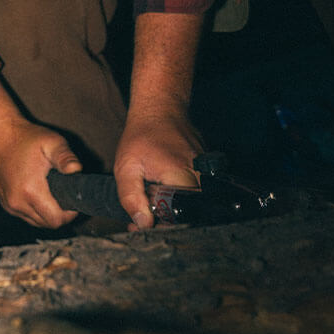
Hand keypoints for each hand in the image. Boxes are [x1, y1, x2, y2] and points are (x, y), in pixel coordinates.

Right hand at [0, 121, 82, 227]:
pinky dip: (35, 211)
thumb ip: (65, 157)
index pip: (55, 220)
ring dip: (47, 213)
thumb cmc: (27, 138)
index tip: (73, 200)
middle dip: (60, 214)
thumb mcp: (51, 142)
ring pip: (36, 222)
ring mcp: (9, 205)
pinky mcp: (5, 203)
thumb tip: (76, 170)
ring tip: (52, 194)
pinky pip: (25, 216)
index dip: (69, 214)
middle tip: (65, 195)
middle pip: (47, 224)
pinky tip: (40, 195)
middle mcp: (17, 202)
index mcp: (31, 190)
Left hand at [114, 112, 202, 230]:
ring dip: (169, 205)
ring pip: (190, 204)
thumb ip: (131, 197)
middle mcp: (200, 178)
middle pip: (185, 213)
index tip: (140, 224)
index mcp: (181, 178)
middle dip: (163, 218)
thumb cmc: (141, 135)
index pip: (176, 218)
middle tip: (142, 214)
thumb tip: (143, 224)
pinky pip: (194, 191)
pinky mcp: (206, 170)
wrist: (160, 108)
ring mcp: (206, 173)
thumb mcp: (126, 166)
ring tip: (151, 195)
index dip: (157, 225)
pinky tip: (162, 185)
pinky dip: (177, 193)